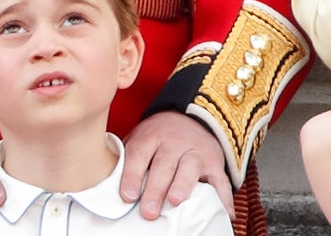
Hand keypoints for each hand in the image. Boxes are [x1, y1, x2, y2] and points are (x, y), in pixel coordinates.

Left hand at [119, 111, 234, 219]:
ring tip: (175, 201)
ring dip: (182, 185)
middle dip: (155, 188)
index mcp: (150, 136)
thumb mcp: (138, 139)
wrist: (189, 117)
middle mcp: (173, 142)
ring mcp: (195, 151)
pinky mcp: (214, 161)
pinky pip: (220, 180)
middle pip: (163, 165)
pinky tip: (225, 213)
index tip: (127, 196)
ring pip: (189, 168)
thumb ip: (126, 158)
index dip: (132, 175)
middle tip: (148, 211)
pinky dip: (223, 197)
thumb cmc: (156, 138)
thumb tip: (106, 183)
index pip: (139, 154)